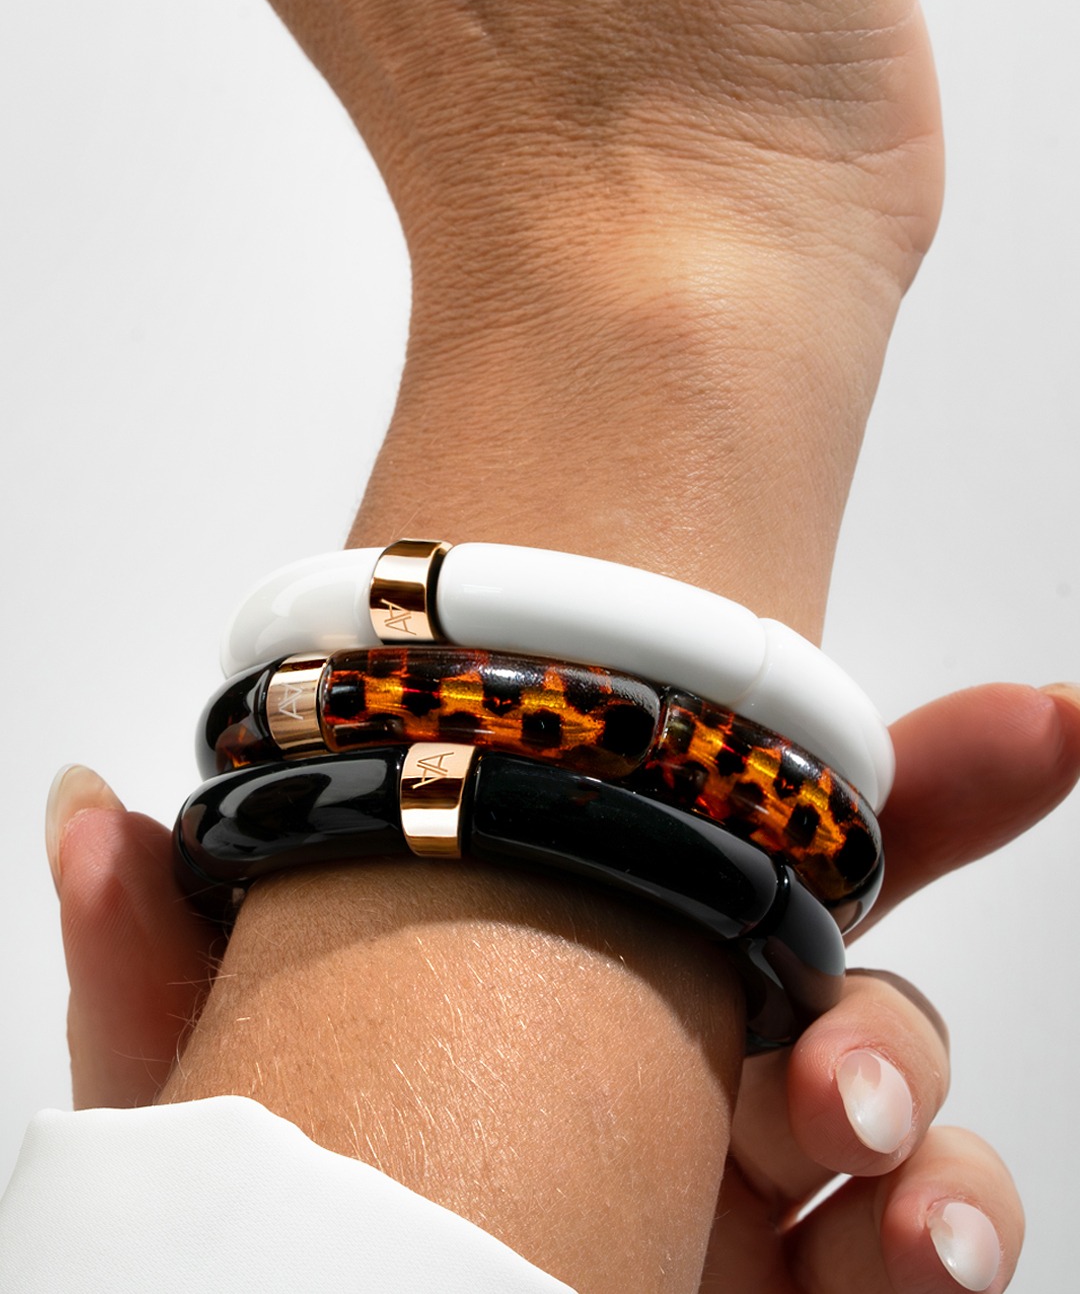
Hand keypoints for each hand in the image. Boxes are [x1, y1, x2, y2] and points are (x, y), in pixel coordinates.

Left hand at [49, 682, 1079, 1289]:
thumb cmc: (277, 1245)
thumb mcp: (212, 1108)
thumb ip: (163, 959)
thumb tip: (89, 808)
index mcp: (600, 983)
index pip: (748, 858)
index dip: (906, 786)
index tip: (1044, 718)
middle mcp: (699, 1081)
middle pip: (864, 1003)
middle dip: (893, 1024)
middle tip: (837, 1080)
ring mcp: (762, 1216)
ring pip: (920, 1155)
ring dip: (936, 1164)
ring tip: (885, 1197)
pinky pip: (921, 1279)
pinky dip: (942, 1259)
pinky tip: (917, 1267)